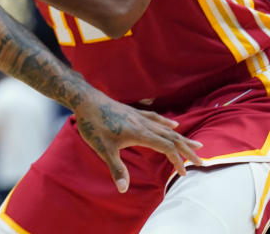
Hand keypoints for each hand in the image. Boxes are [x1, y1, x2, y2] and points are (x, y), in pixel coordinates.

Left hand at [73, 91, 203, 191]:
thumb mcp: (102, 148)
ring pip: (166, 128)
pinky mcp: (133, 112)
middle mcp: (144, 123)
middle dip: (187, 150)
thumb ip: (116, 168)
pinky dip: (167, 124)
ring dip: (182, 138)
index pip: (166, 148)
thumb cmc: (93, 124)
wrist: (85, 99)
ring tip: (196, 145)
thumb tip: (123, 189)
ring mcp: (139, 116)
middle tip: (202, 161)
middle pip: (172, 138)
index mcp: (140, 133)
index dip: (177, 160)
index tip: (184, 173)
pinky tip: (173, 124)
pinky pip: (156, 118)